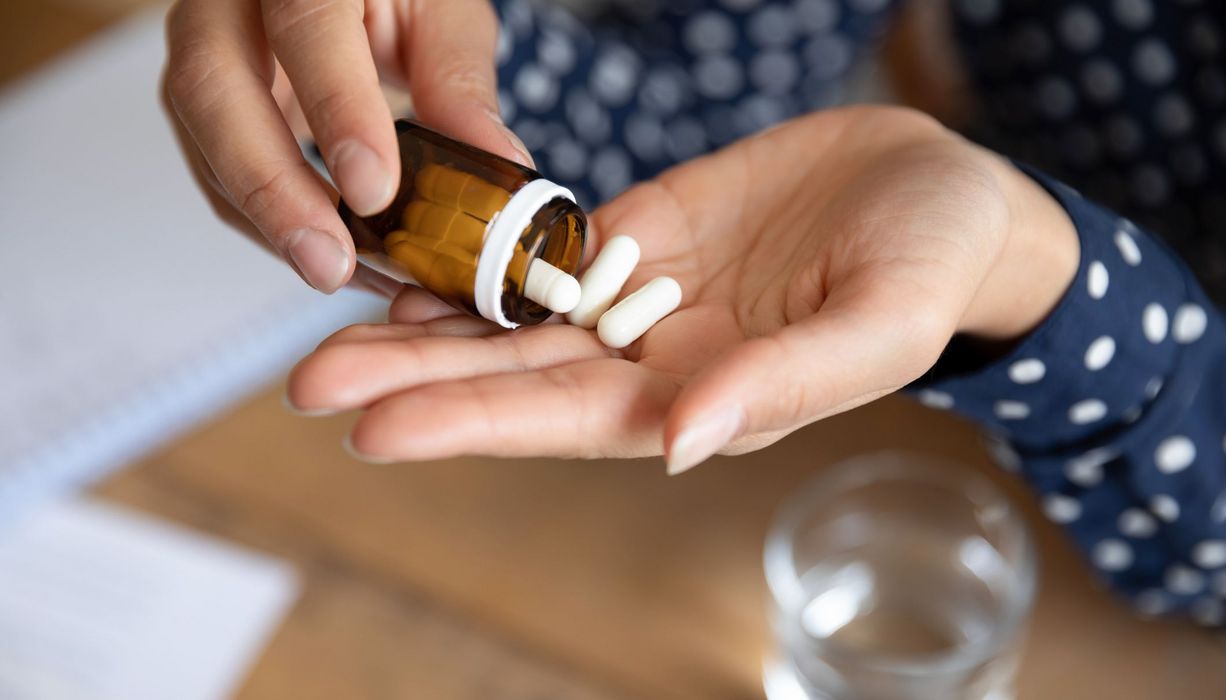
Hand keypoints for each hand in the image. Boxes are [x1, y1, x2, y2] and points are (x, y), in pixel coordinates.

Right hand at [161, 0, 529, 296]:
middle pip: (215, 89)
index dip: (337, 110)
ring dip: (269, 221)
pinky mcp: (203, 104)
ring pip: (204, 140)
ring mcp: (202, 49)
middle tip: (330, 261)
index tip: (375, 190)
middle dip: (271, 189)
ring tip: (338, 273)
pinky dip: (272, 225)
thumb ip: (459, 81)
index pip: (307, 27)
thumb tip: (498, 164)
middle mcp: (229, 1)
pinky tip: (336, 257)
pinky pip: (217, 173)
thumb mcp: (440, 11)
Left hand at [286, 107, 1078, 470]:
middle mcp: (657, 360)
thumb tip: (677, 444)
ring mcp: (643, 295)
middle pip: (518, 377)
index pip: (569, 421)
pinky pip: (548, 253)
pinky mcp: (643, 231)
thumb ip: (781, 387)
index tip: (375, 430)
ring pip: (518, 319)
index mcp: (705, 399)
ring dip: (428, 328)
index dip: (475, 424)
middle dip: (418, 382)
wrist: (941, 191)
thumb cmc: (931, 267)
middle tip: (309, 384)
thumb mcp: (875, 327)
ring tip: (330, 338)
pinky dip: (482, 262)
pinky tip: (416, 267)